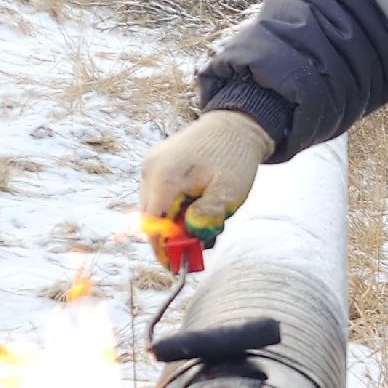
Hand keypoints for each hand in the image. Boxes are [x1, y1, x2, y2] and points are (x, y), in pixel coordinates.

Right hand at [137, 110, 273, 266]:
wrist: (236, 123)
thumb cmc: (234, 155)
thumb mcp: (228, 191)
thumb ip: (207, 215)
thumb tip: (188, 234)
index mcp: (164, 175)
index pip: (151, 223)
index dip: (162, 247)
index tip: (176, 265)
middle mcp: (151, 169)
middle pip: (150, 217)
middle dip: (171, 236)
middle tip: (197, 246)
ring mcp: (153, 164)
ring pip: (155, 207)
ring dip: (175, 221)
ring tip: (205, 221)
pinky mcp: (159, 164)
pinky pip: (161, 194)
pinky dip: (176, 207)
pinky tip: (199, 205)